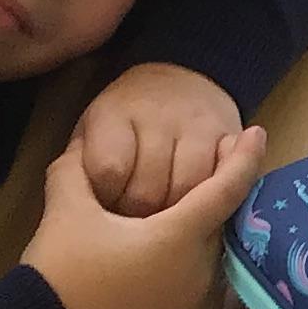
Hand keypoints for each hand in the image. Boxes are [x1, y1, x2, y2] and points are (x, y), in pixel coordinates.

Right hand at [24, 126, 267, 308]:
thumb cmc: (62, 271)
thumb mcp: (66, 210)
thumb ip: (78, 169)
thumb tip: (82, 147)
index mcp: (181, 237)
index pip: (228, 188)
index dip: (245, 157)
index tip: (257, 133)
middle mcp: (201, 270)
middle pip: (223, 220)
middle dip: (219, 191)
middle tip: (214, 160)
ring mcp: (196, 301)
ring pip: (216, 251)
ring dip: (207, 227)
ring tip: (189, 203)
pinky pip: (206, 280)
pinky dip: (199, 258)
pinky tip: (176, 245)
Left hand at [75, 62, 242, 217]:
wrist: (179, 82)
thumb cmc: (125, 121)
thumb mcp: (93, 133)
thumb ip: (81, 166)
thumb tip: (77, 209)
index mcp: (114, 114)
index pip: (108, 170)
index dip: (106, 199)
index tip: (106, 207)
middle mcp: (157, 116)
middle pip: (147, 190)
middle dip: (138, 220)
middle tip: (135, 226)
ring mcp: (198, 126)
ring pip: (187, 192)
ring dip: (175, 219)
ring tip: (165, 222)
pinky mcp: (230, 137)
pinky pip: (223, 182)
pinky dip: (210, 204)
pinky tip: (198, 207)